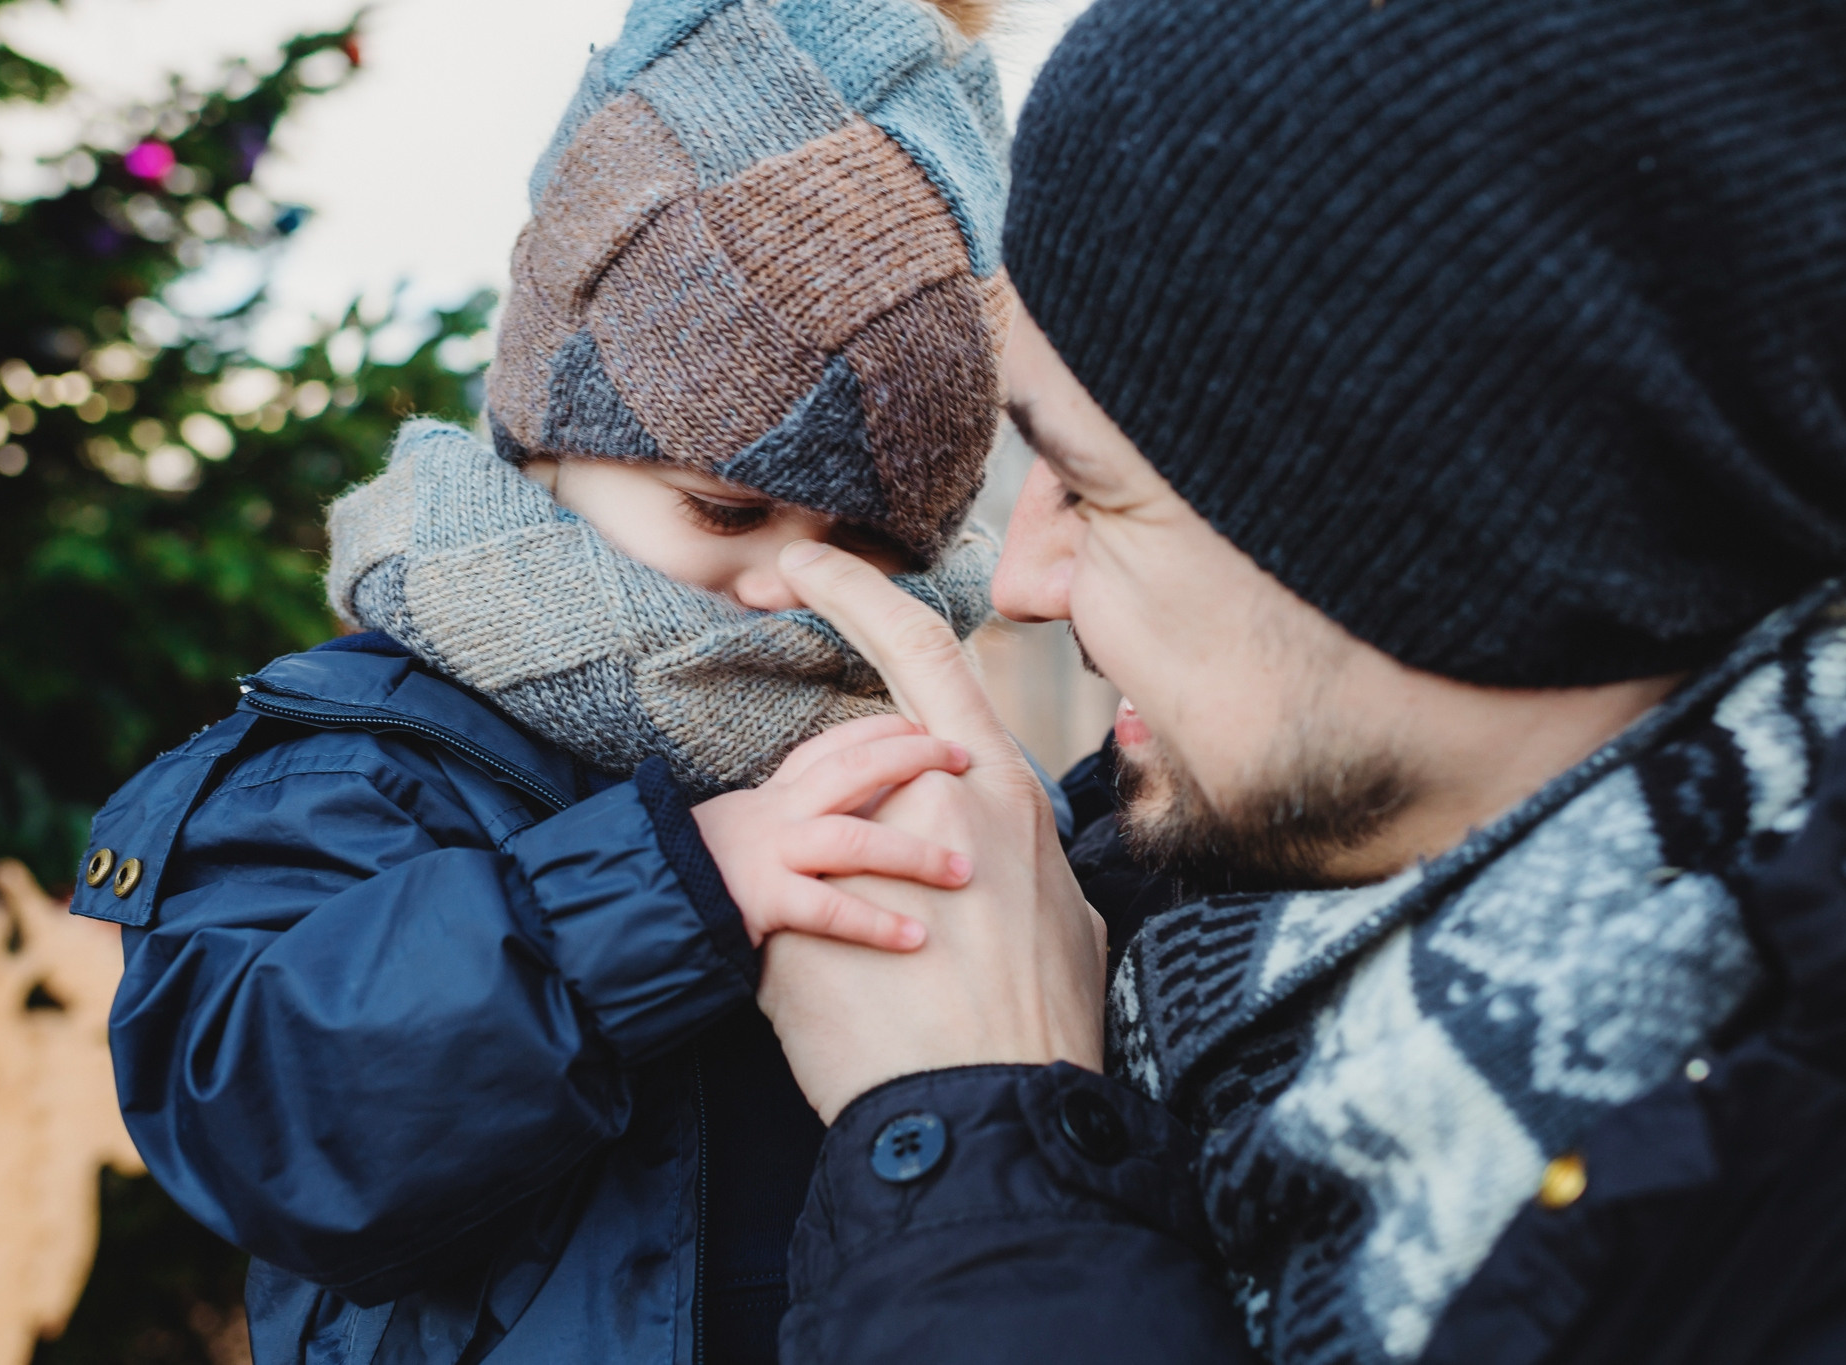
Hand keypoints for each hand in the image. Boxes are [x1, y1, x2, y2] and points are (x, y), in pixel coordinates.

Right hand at [692, 714, 974, 951]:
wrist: (639, 907)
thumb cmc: (699, 877)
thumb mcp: (748, 834)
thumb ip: (795, 825)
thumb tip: (852, 824)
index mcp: (775, 796)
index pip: (834, 746)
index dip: (883, 732)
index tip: (928, 728)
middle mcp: (776, 813)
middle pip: (853, 769)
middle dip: (913, 759)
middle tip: (966, 762)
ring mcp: (770, 853)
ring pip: (851, 839)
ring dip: (914, 854)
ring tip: (963, 870)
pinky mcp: (762, 900)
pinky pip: (827, 909)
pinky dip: (875, 922)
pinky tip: (915, 936)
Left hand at [757, 541, 1107, 1123]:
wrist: (989, 1121)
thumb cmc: (1041, 1027)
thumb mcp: (1066, 918)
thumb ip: (1024, 857)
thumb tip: (1003, 843)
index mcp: (994, 788)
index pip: (922, 651)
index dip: (857, 592)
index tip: (805, 563)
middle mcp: (926, 799)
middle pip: (857, 754)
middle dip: (850, 807)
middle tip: (862, 873)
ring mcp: (854, 850)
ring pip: (812, 827)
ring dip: (825, 882)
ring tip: (870, 964)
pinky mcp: (794, 914)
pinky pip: (779, 904)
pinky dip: (798, 945)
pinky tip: (836, 1007)